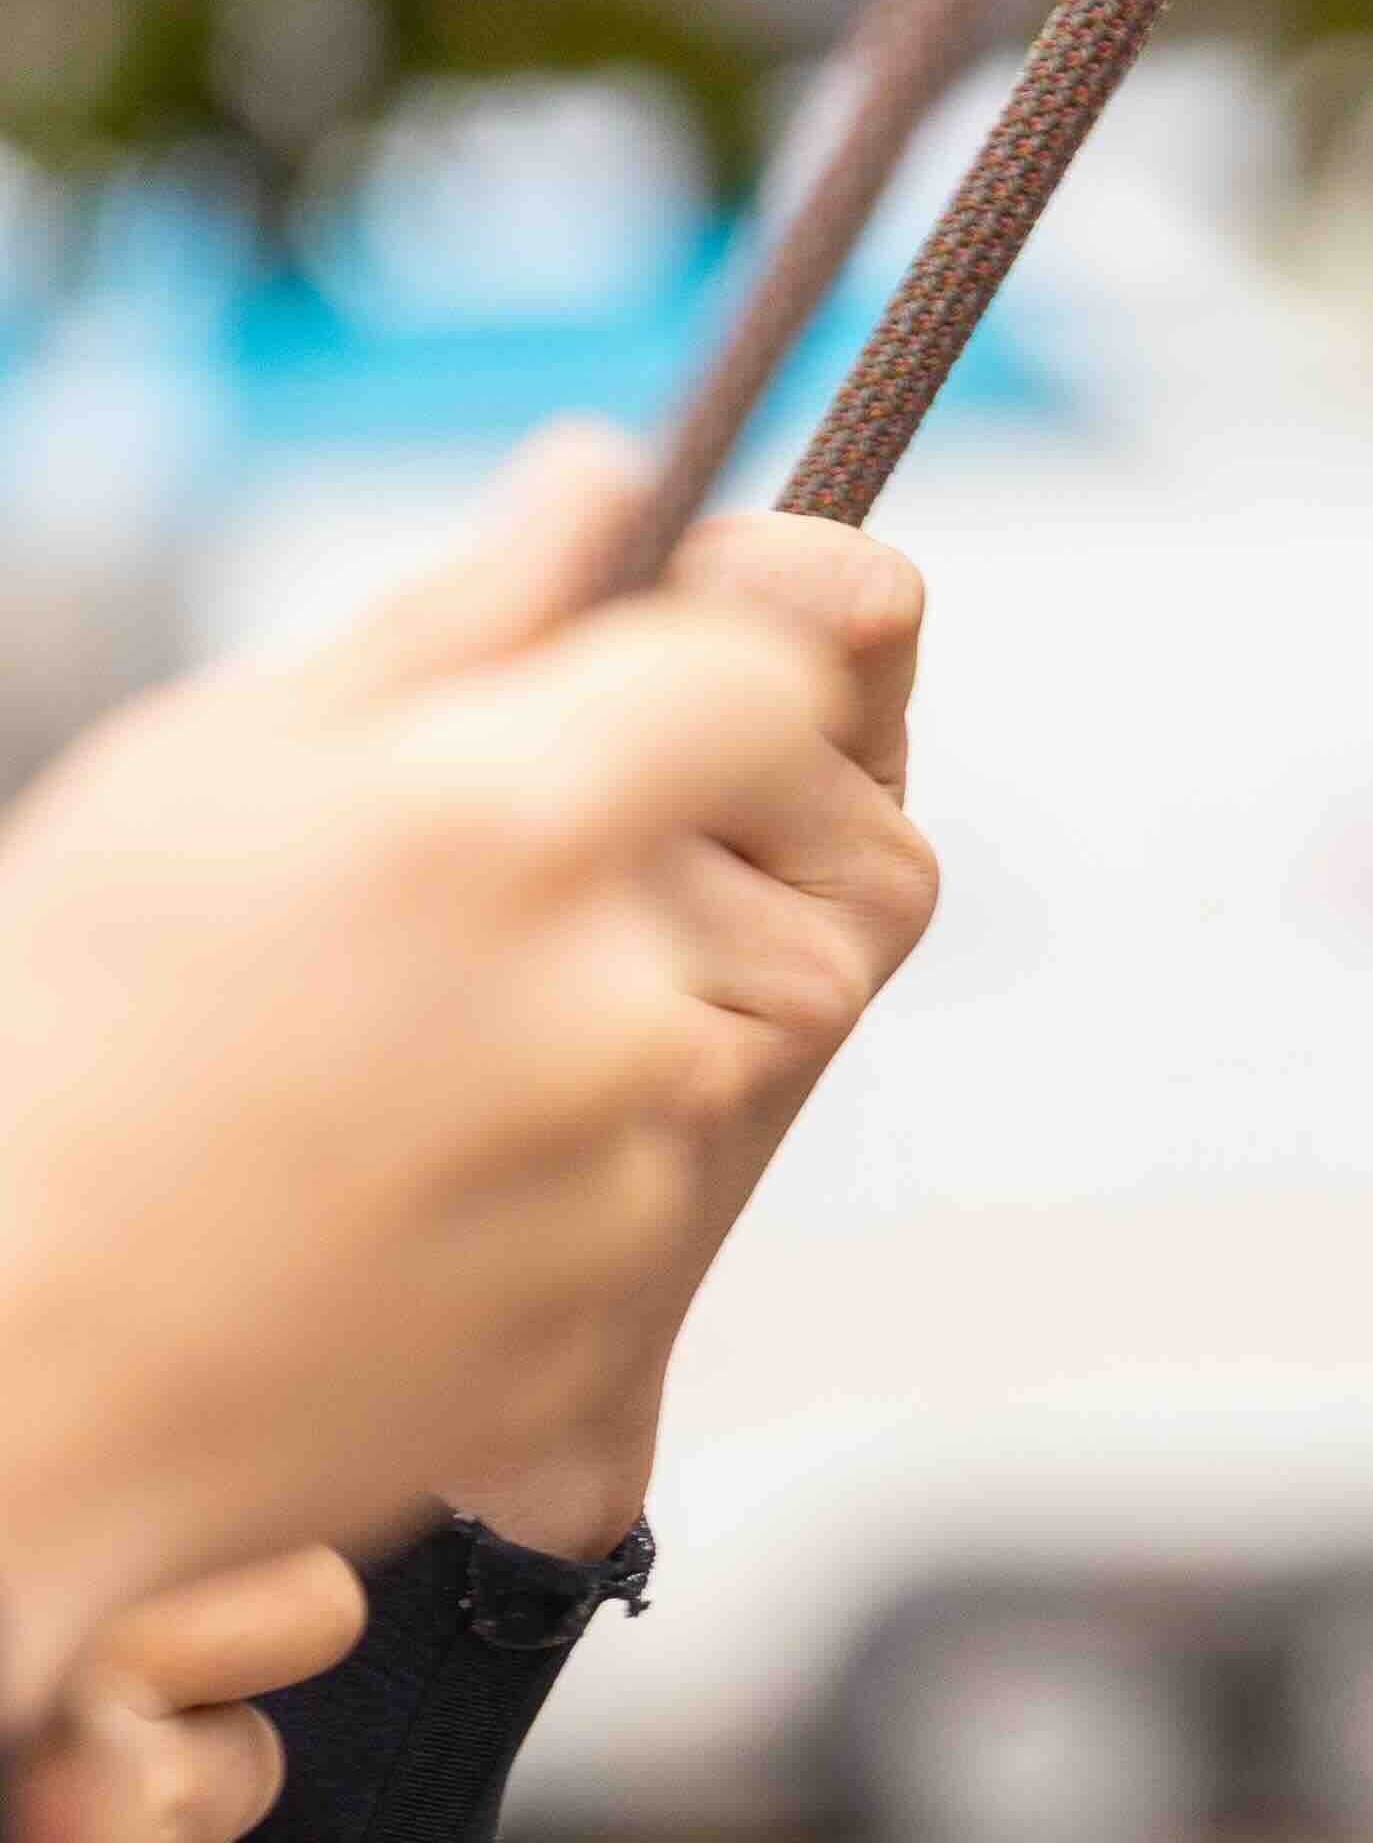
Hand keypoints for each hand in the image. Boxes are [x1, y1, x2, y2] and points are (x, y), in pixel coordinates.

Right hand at [0, 426, 937, 1681]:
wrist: (9, 1364)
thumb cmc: (62, 1032)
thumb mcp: (209, 773)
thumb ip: (454, 625)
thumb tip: (616, 478)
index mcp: (500, 819)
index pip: (778, 673)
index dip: (740, 659)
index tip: (676, 674)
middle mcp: (609, 992)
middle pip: (822, 852)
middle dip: (701, 842)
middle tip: (483, 886)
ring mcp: (635, 1161)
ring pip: (751, 1008)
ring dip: (636, 992)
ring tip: (403, 1033)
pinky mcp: (630, 1286)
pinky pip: (676, 1151)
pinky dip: (581, 1134)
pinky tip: (407, 1156)